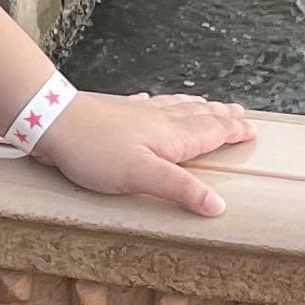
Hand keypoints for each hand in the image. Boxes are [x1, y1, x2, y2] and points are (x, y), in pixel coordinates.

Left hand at [32, 87, 253, 219]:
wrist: (53, 121)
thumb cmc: (96, 151)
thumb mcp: (142, 176)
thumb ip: (181, 189)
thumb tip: (219, 205)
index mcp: (171, 136)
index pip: (211, 132)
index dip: (232, 132)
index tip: (251, 130)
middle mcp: (159, 119)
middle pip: (198, 115)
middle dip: (220, 116)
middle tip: (239, 113)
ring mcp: (136, 112)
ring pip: (175, 107)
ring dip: (195, 106)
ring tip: (208, 103)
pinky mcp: (115, 111)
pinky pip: (145, 104)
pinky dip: (156, 102)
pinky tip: (150, 100)